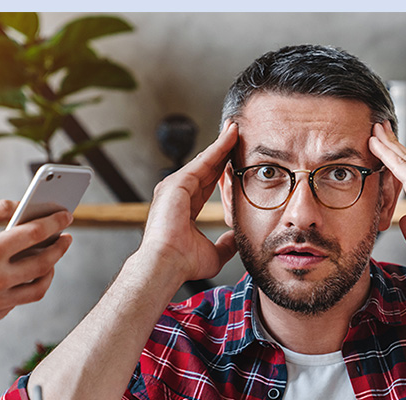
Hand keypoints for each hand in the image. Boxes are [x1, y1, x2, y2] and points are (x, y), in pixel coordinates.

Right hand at [0, 200, 73, 326]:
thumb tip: (25, 206)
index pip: (35, 234)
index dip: (55, 223)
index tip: (66, 217)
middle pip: (44, 264)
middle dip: (60, 249)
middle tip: (65, 239)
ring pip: (37, 290)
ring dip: (48, 273)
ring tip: (49, 261)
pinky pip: (17, 302)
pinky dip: (23, 288)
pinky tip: (23, 276)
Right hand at [137, 120, 238, 282]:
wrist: (167, 264)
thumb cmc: (184, 263)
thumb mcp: (214, 253)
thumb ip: (226, 243)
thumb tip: (238, 238)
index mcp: (184, 209)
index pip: (208, 184)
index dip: (222, 170)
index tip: (236, 157)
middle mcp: (177, 195)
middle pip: (206, 167)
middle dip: (222, 150)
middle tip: (236, 132)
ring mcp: (174, 187)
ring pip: (204, 160)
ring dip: (221, 144)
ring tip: (236, 128)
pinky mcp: (176, 183)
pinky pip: (202, 161)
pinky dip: (217, 148)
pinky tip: (230, 137)